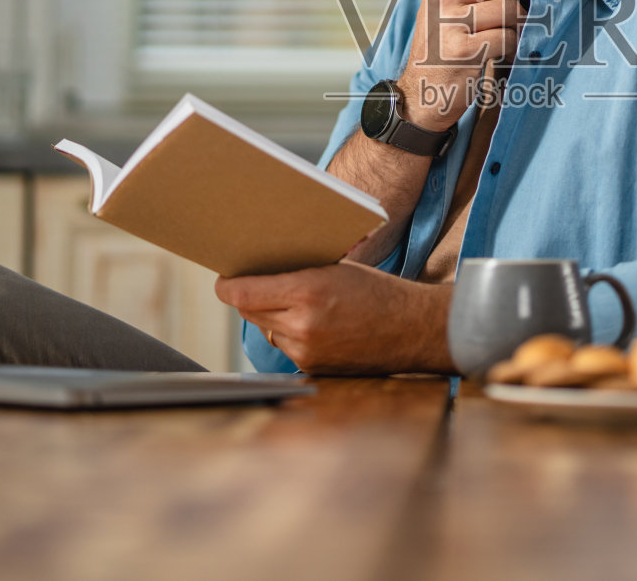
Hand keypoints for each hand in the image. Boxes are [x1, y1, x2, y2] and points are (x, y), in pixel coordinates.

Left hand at [215, 261, 453, 374]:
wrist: (412, 329)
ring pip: (265, 329)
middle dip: (248, 297)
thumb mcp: (336, 268)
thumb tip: (257, 272)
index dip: (226, 286)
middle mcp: (301, 325)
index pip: (242, 294)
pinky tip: (309, 322)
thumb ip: (295, 272)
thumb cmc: (378, 291)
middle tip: (252, 282)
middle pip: (249, 312)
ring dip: (267, 316)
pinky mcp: (311, 367)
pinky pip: (284, 345)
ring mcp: (305, 350)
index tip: (223, 280)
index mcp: (307, 291)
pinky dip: (288, 332)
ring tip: (288, 301)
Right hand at [399, 0, 538, 128]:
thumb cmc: (444, 46)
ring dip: (522, 24)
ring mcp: (449, 23)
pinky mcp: (462, 50)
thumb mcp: (445, 8)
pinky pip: (507, 38)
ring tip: (516, 34)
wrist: (421, 93)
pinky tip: (506, 53)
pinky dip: (515, 46)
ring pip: (509, 10)